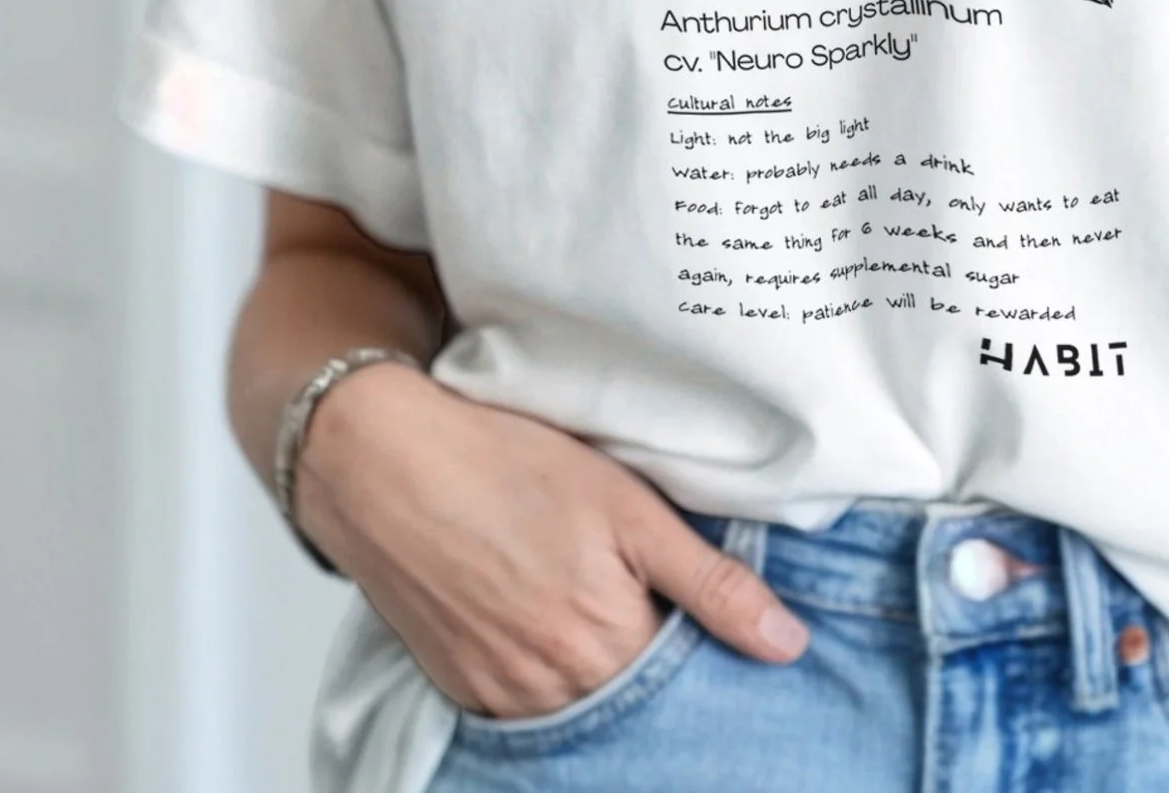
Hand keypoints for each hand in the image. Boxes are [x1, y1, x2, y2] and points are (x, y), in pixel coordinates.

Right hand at [291, 361, 810, 718]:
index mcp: (605, 644)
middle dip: (653, 662)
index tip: (706, 616)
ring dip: (598, 668)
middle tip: (643, 596)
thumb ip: (710, 581)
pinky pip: (525, 706)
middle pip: (633, 702)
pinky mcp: (460, 689)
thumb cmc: (502, 463)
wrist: (380, 463)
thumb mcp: (626, 505)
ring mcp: (501, 697)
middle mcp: (552, 691)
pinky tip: (544, 615)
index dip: (704, 649)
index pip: (687, 684)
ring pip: (580, 705)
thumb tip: (788, 644)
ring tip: (589, 596)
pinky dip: (546, 673)